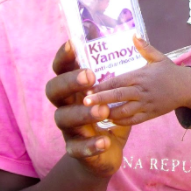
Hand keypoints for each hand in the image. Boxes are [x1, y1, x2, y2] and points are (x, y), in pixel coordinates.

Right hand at [45, 41, 129, 177]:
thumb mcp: (116, 94)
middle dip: (69, 82)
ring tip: (102, 110)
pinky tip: (105, 140)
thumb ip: (124, 69)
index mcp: (74, 89)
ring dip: (82, 113)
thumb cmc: (109, 115)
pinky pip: (77, 148)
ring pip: (64, 118)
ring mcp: (68, 128)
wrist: (104, 154)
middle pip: (54, 90)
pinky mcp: (75, 150)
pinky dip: (90, 144)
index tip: (74, 44)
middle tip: (89, 77)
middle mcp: (65, 106)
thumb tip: (135, 36)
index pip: (61, 69)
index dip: (64, 56)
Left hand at [82, 36, 190, 125]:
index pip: (118, 81)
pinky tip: (110, 120)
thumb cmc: (170, 72)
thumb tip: (134, 34)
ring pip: (124, 111)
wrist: (187, 88)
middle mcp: (142, 91)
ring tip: (93, 113)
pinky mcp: (150, 115)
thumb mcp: (158, 57)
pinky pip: (133, 121)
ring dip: (108, 113)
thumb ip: (144, 47)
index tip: (88, 87)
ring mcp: (146, 104)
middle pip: (118, 96)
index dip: (102, 85)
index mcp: (141, 76)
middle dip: (101, 99)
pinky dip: (121, 121)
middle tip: (85, 102)